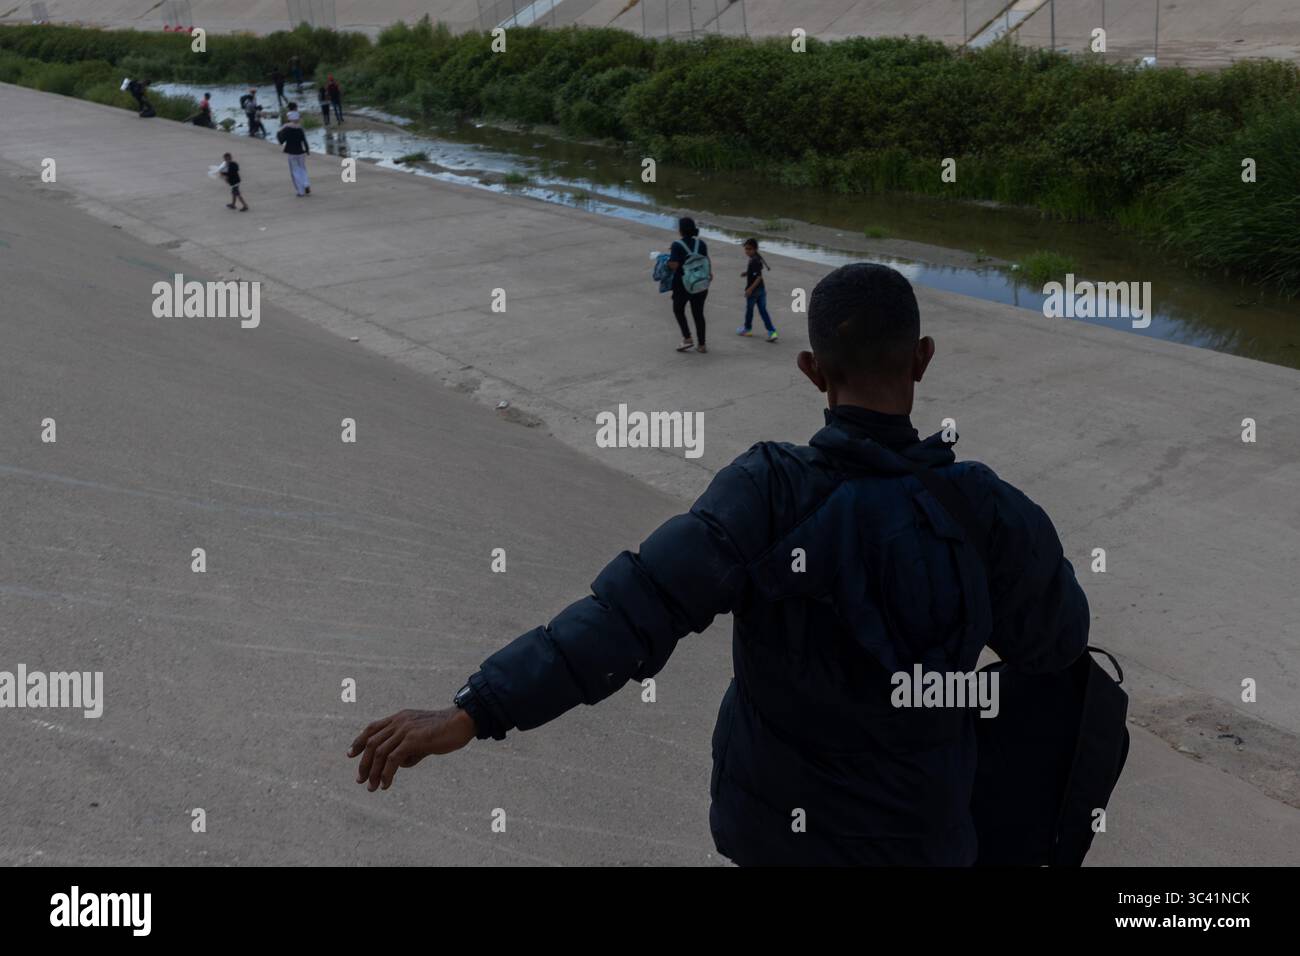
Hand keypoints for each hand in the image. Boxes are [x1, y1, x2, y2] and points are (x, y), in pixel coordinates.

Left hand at [348, 707, 474, 790]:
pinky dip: (387, 773)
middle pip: (372, 742)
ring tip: (372, 788)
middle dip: (364, 763)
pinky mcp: (413, 739)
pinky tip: (386, 784)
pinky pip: (393, 759)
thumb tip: (400, 765)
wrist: (462, 722)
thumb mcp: (423, 739)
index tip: (350, 755)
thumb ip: (410, 749)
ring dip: (373, 772)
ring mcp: (405, 729)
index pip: (372, 728)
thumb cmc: (446, 731)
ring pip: (380, 752)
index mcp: (400, 717)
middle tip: (360, 780)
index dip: (359, 741)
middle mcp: (399, 721)